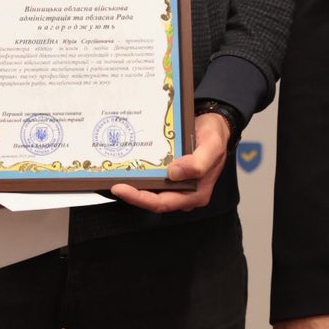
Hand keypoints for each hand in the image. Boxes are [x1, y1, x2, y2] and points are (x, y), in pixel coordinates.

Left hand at [108, 111, 229, 212]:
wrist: (215, 125)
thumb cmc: (215, 136)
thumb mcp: (212, 146)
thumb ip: (198, 163)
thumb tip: (174, 173)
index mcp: (196, 193)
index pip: (164, 203)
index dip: (140, 199)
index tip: (121, 188)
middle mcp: (185, 193)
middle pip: (154, 201)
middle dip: (132, 194)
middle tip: (113, 183)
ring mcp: (178, 185)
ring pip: (152, 192)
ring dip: (134, 186)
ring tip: (115, 176)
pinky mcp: (171, 176)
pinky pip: (153, 180)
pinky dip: (140, 176)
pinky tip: (128, 168)